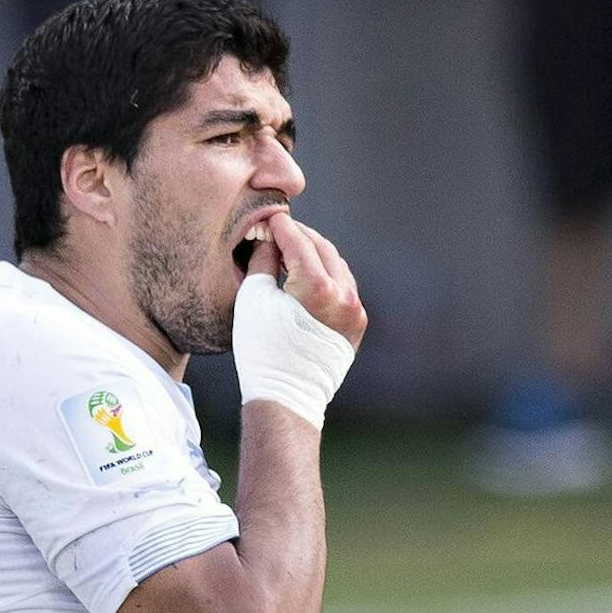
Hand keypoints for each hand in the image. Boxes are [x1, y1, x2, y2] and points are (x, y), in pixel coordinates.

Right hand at [234, 213, 362, 425]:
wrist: (287, 394)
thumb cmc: (263, 349)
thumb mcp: (254, 298)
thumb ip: (263, 260)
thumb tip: (269, 239)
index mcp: (317, 287)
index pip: (298, 241)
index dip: (280, 226)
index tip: (268, 218)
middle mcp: (344, 295)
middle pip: (322, 248)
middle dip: (300, 236)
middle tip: (279, 229)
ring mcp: (355, 310)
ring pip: (336, 265)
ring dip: (315, 253)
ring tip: (291, 250)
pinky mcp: (357, 323)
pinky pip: (344, 286)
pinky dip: (327, 274)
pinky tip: (308, 273)